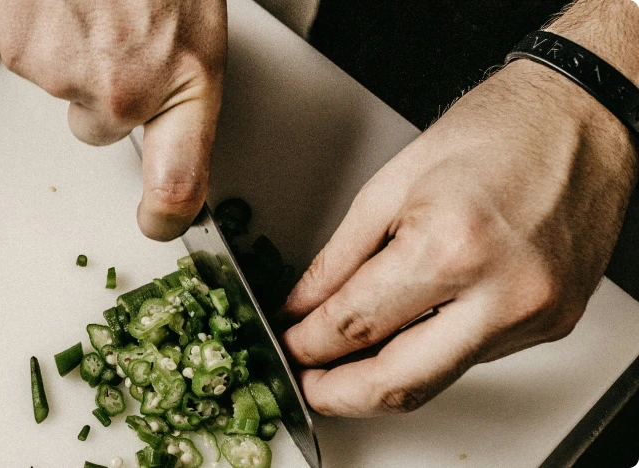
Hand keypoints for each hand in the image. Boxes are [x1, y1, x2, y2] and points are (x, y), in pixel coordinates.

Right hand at [0, 0, 226, 239]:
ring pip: (60, 87)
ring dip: (71, 51)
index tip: (158, 222)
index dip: (167, 215)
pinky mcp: (18, 48)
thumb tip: (157, 128)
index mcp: (185, 83)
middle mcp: (123, 92)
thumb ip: (175, 88)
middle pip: (97, 128)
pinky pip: (26, 55)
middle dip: (102, 91)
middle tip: (117, 35)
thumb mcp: (195, 25)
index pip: (180, 182)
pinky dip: (40, 29)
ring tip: (92, 2)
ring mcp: (65, 73)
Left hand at [278, 59, 637, 416]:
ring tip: (344, 363)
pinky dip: (429, 354)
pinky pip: (473, 358)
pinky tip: (404, 336)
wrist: (581, 116)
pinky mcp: (554, 323)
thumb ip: (338, 258)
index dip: (308, 344)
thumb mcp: (391, 184)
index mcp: (451, 246)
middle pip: (400, 383)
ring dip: (383, 380)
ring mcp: (534, 314)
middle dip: (340, 395)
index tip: (289, 345)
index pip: (356, 324)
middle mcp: (501, 292)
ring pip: (438, 380)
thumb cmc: (495, 131)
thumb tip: (303, 306)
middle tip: (308, 383)